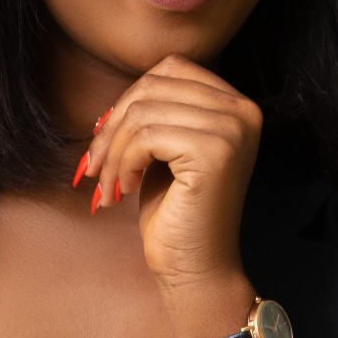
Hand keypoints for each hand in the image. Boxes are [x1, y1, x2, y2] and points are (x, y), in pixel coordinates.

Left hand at [76, 55, 262, 290]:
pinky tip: (125, 191)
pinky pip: (145, 136)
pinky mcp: (215, 152)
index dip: (128, 101)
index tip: (108, 142)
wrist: (195, 268)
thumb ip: (151, 114)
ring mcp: (232, 129)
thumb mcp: (162, 151)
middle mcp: (242, 110)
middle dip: (112, 127)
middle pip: (152, 86)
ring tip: (109, 186)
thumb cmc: (175, 213)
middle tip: (95, 169)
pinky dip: (123, 163)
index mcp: (235, 103)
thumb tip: (109, 105)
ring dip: (112, 152)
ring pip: (143, 112)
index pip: (169, 69)